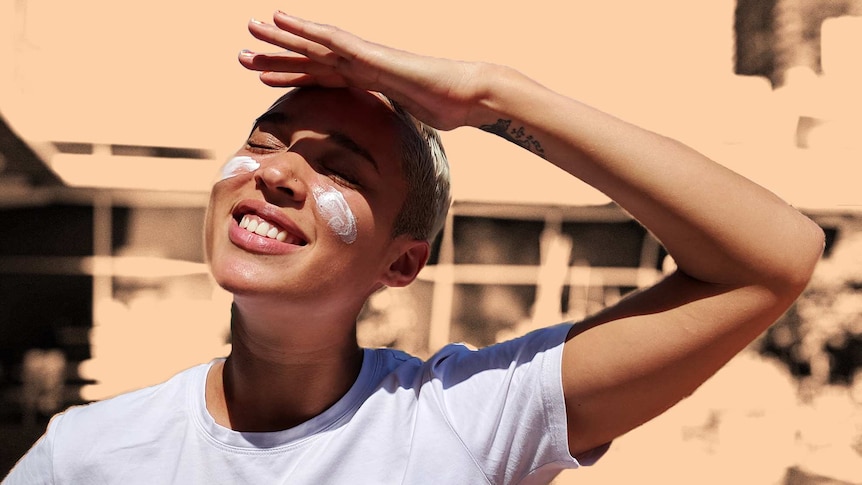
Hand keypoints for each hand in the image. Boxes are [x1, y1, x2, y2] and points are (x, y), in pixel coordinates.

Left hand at [239, 12, 484, 130]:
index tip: (262, 78)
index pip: (320, 78)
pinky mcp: (371, 53)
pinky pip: (332, 39)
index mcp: (366, 81)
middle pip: (310, 60)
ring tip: (250, 30)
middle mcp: (360, 64)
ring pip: (313, 44)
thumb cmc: (446, 110)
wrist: (467, 95)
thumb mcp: (407, 125)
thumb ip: (389, 130)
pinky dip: (304, 30)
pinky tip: (281, 20)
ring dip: (280, 38)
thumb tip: (385, 153)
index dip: (291, 76)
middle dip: (275, 56)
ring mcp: (364, 56)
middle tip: (241, 55)